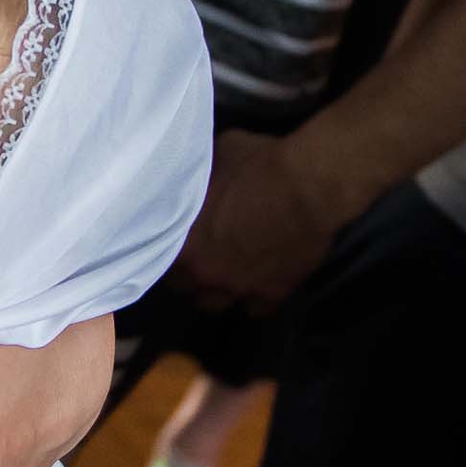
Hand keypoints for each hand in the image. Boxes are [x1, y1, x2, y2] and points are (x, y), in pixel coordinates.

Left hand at [181, 124, 362, 311]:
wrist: (309, 185)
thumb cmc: (258, 164)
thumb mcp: (217, 156)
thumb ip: (201, 177)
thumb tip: (199, 174)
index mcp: (183, 240)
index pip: (156, 259)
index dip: (166, 249)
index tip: (178, 240)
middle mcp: (204, 272)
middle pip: (184, 287)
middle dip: (189, 273)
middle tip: (200, 256)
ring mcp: (238, 287)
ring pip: (214, 305)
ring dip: (217, 290)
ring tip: (225, 274)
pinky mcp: (272, 294)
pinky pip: (256, 310)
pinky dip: (254, 299)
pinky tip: (258, 284)